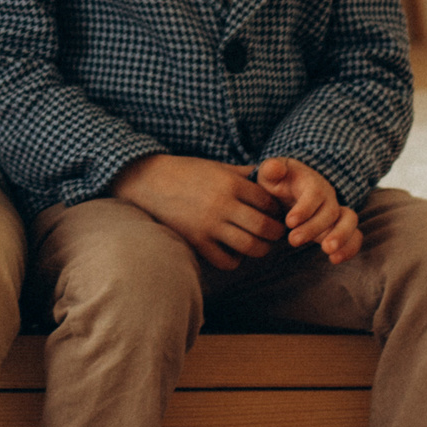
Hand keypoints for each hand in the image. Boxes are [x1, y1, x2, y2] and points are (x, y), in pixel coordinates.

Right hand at [114, 154, 285, 271]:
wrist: (149, 181)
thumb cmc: (186, 171)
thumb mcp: (216, 166)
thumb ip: (242, 173)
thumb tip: (268, 176)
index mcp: (230, 183)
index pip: (268, 202)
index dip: (276, 209)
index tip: (275, 213)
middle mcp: (223, 204)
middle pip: (265, 227)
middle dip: (276, 232)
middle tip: (275, 232)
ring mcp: (209, 225)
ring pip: (250, 246)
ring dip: (261, 248)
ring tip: (260, 244)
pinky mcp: (197, 240)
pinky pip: (226, 260)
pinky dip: (235, 260)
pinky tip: (234, 251)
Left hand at [257, 156, 360, 262]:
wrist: (290, 189)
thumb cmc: (279, 182)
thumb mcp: (270, 174)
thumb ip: (270, 170)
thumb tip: (275, 168)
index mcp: (312, 182)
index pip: (314, 193)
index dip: (304, 208)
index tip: (289, 222)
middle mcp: (328, 196)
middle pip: (331, 210)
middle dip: (314, 228)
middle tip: (293, 241)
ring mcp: (337, 212)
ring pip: (349, 221)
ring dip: (341, 237)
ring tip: (327, 252)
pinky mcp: (340, 228)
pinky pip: (355, 236)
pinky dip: (350, 248)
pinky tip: (335, 260)